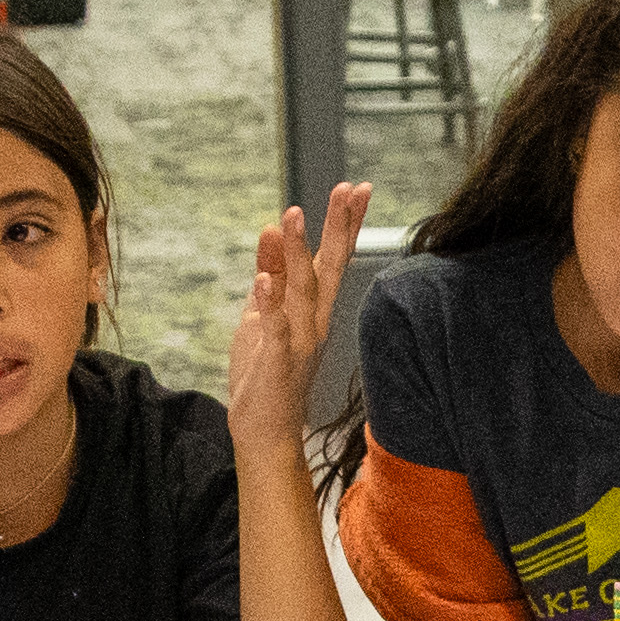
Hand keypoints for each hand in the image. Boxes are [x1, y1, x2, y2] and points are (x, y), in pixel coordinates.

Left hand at [229, 181, 370, 455]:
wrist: (265, 432)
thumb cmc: (265, 372)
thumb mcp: (262, 313)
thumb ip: (269, 271)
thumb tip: (272, 227)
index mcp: (312, 309)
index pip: (332, 258)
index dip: (344, 224)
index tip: (357, 188)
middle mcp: (314, 322)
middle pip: (329, 267)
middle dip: (338, 228)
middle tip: (348, 189)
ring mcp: (298, 342)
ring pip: (302, 292)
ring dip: (298, 254)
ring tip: (292, 215)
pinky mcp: (277, 362)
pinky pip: (275, 330)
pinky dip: (270, 306)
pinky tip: (264, 281)